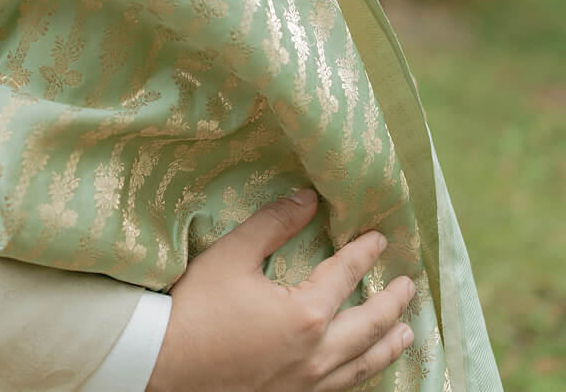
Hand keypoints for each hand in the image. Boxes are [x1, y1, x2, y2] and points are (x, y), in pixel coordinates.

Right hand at [147, 191, 414, 391]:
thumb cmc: (197, 308)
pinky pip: (341, 388)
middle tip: (409, 286)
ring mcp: (307, 384)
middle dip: (392, 303)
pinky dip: (361, 374)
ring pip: (362, 365)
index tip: (380, 239)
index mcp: (306, 314)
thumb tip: (307, 198)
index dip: (364, 253)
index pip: (346, 275)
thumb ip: (273, 224)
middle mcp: (317, 354)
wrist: (164, 366)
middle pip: (368, 326)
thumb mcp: (231, 255)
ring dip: (387, 346)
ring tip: (406, 334)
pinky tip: (361, 369)